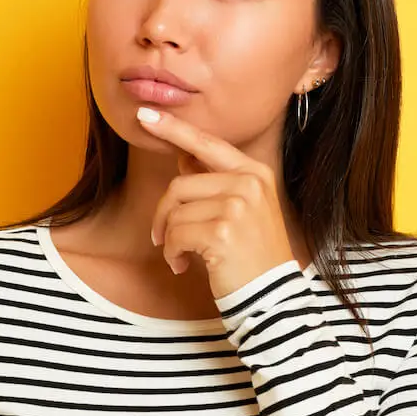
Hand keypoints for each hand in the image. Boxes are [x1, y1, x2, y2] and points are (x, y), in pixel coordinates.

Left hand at [136, 106, 297, 299]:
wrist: (272, 299)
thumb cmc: (250, 256)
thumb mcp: (240, 211)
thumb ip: (213, 181)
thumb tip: (182, 156)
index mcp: (254, 172)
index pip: (206, 143)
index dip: (173, 129)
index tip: (144, 115)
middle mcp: (249, 183)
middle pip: (180, 184)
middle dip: (164, 214)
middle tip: (163, 238)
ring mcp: (238, 206)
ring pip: (175, 210)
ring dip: (168, 237)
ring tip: (180, 256)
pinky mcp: (223, 231)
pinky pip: (176, 234)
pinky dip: (172, 253)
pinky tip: (183, 266)